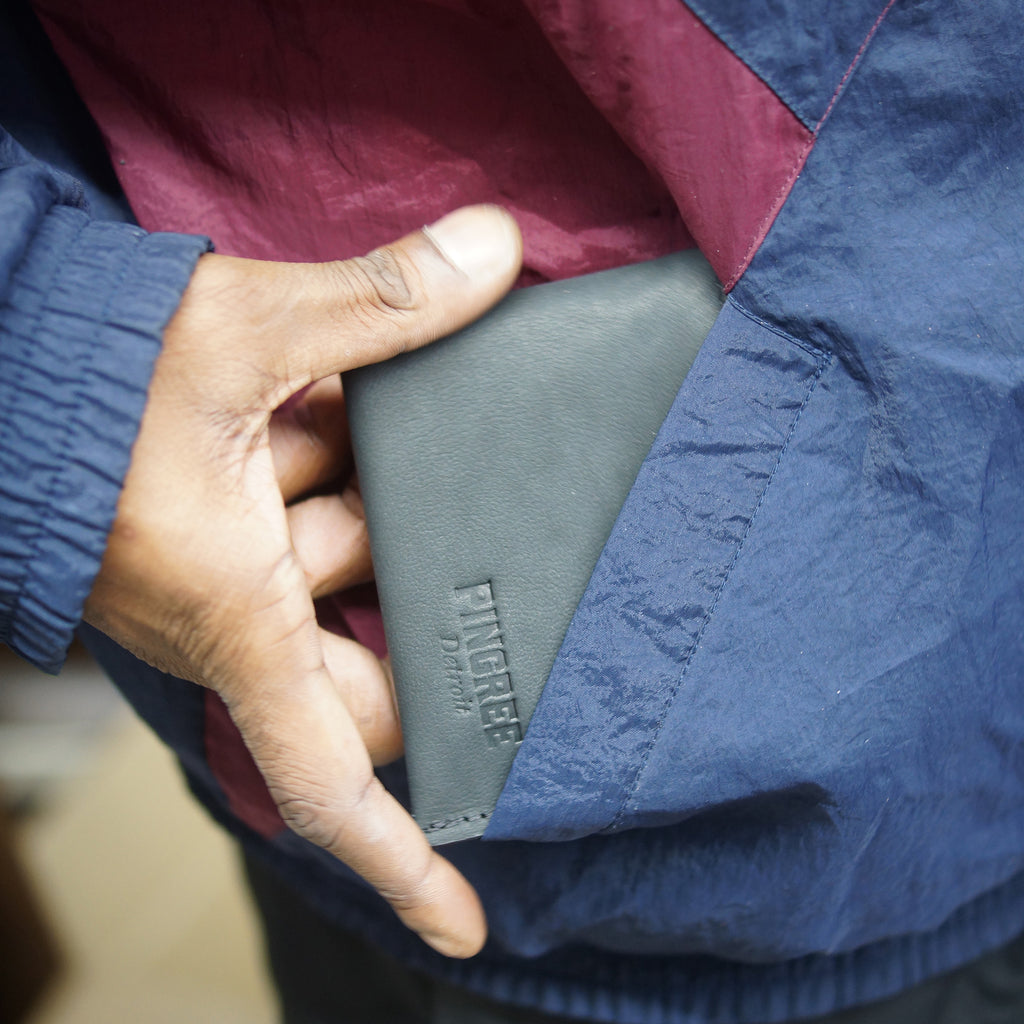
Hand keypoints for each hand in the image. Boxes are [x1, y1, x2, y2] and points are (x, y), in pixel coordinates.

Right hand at [84, 206, 521, 956]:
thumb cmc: (80, 368)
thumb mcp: (243, 329)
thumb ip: (382, 299)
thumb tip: (497, 247)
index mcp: (239, 615)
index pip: (330, 780)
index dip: (401, 862)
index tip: (463, 925)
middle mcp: (235, 622)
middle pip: (366, 667)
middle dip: (393, 581)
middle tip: (395, 497)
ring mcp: (227, 586)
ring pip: (341, 576)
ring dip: (355, 497)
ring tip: (326, 417)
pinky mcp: (221, 542)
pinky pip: (303, 528)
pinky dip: (323, 472)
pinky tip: (313, 411)